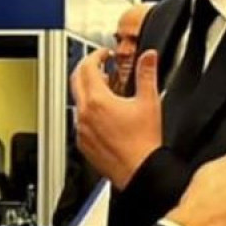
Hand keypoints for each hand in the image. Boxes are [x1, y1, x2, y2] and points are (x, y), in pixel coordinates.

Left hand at [71, 49, 161, 188]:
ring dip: (89, 91)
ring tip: (107, 91)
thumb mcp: (149, 102)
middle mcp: (84, 114)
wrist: (140, 171)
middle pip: (76, 81)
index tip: (105, 55)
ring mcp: (81, 130)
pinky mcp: (83, 143)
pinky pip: (80, 121)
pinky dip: (89, 112)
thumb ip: (147, 74)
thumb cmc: (144, 143)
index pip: (88, 67)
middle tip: (101, 66)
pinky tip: (105, 116)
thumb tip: (148, 57)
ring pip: (78, 102)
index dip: (96, 56)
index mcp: (98, 100)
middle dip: (87, 69)